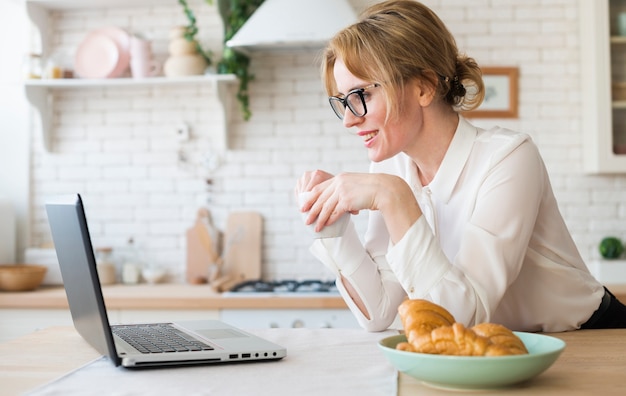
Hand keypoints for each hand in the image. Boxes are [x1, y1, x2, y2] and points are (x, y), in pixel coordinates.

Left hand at [295, 171, 421, 242]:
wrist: (385, 189)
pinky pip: (335, 212)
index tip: (304, 205)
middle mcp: (339, 183)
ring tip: (314, 227)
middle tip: (305, 219)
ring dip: (319, 219)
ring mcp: (343, 191)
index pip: (319, 188)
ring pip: (326, 207)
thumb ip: (344, 190)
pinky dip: (329, 220)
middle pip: (320, 198)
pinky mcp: (348, 200)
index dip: (310, 198)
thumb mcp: (355, 185)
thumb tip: (337, 202)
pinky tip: (326, 225)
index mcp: (339, 178)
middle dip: (311, 210)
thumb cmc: (372, 189)